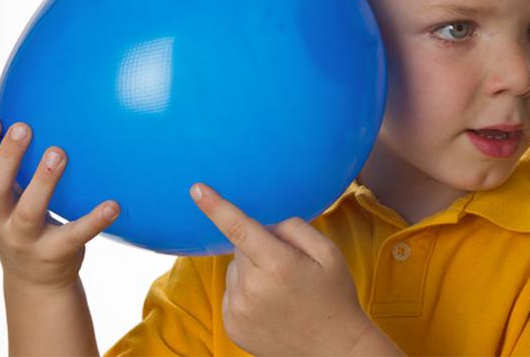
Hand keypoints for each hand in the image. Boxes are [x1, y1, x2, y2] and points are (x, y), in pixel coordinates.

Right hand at [0, 120, 119, 289]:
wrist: (35, 281)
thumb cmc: (20, 223)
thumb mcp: (3, 198)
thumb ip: (4, 165)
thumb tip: (24, 112)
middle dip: (6, 156)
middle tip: (23, 127)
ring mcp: (24, 238)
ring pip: (28, 210)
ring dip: (43, 181)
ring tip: (59, 152)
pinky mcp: (54, 252)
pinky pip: (75, 233)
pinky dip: (95, 219)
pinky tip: (113, 204)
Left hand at [190, 182, 374, 355]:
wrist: (333, 349)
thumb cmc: (333, 296)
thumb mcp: (328, 253)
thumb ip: (294, 228)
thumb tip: (265, 224)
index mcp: (278, 264)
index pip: (239, 227)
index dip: (215, 206)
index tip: (197, 189)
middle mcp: (252, 288)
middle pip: (241, 247)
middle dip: (259, 248)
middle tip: (287, 267)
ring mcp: (239, 310)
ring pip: (235, 270)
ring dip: (251, 272)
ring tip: (281, 292)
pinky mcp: (231, 325)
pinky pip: (232, 292)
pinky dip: (246, 292)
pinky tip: (270, 306)